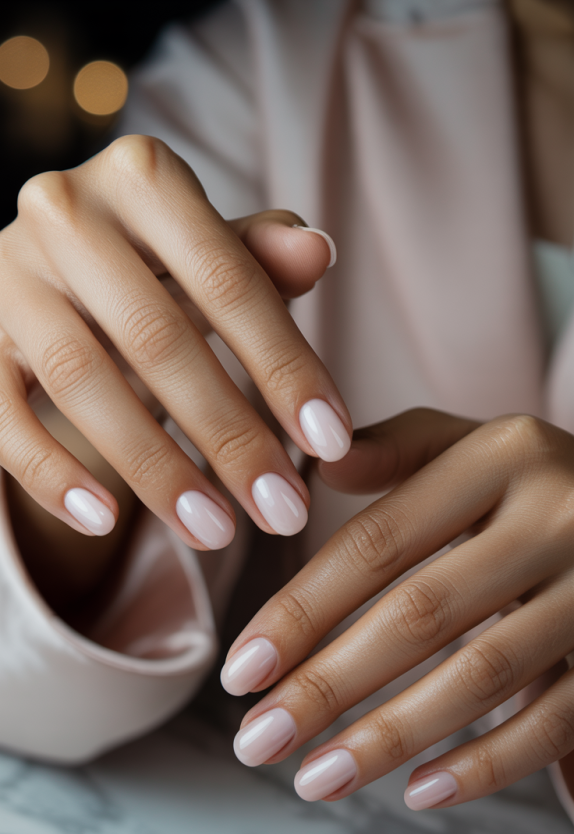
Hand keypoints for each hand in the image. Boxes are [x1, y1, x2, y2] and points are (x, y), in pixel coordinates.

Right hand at [0, 135, 349, 550]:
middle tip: (282, 512)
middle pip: (159, 338)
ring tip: (215, 532)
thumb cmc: (150, 269)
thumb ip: (258, 260)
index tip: (332, 447)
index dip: (285, 368)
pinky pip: (2, 416)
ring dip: (155, 468)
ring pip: (83, 381)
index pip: (229, 281)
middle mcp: (65, 210)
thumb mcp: (207, 256)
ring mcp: (6, 272)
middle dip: (230, 436)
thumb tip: (318, 248)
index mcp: (141, 176)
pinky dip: (52, 474)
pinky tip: (106, 521)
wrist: (48, 276)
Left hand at [222, 409, 573, 809]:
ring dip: (390, 737)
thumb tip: (317, 467)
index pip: (376, 543)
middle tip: (256, 743)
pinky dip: (488, 764)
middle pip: (419, 615)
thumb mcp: (478, 445)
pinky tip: (419, 793)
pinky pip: (555, 718)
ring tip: (314, 779)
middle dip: (327, 687)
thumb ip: (401, 448)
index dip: (301, 610)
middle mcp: (555, 516)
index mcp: (502, 456)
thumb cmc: (538, 484)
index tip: (240, 673)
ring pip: (482, 676)